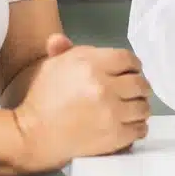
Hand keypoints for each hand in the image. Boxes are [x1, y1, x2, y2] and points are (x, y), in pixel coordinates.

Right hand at [11, 35, 150, 172]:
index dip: (133, 65)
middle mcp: (104, 86)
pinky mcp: (114, 136)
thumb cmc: (41, 98)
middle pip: (140, 83)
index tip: (133, 71)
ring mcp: (111, 112)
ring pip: (143, 107)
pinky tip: (131, 124)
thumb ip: (64, 50)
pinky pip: (139, 129)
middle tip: (136, 91)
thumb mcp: (50, 66)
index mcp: (91, 64)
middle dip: (140, 86)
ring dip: (140, 106)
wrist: (31, 134)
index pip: (128, 59)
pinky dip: (138, 126)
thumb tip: (60, 39)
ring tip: (133, 108)